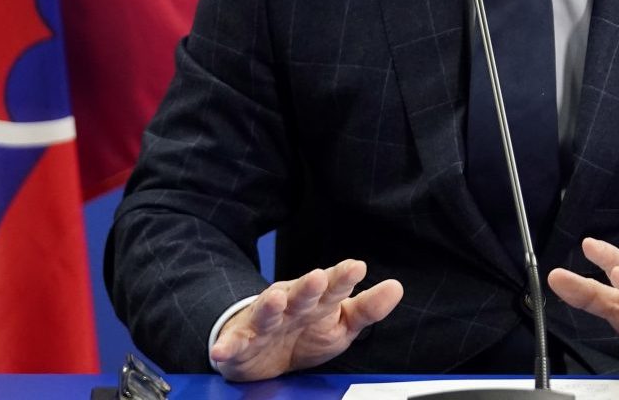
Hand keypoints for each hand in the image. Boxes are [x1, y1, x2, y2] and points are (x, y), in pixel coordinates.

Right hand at [209, 259, 403, 381]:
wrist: (264, 350)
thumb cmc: (307, 331)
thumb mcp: (341, 323)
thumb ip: (368, 308)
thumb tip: (396, 288)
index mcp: (317, 300)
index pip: (333, 287)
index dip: (343, 278)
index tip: (357, 267)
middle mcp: (290, 305)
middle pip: (300, 294)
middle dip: (308, 286)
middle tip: (319, 277)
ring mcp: (264, 322)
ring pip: (266, 313)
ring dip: (269, 306)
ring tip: (276, 299)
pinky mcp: (241, 342)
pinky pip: (234, 344)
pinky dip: (227, 346)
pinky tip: (222, 349)